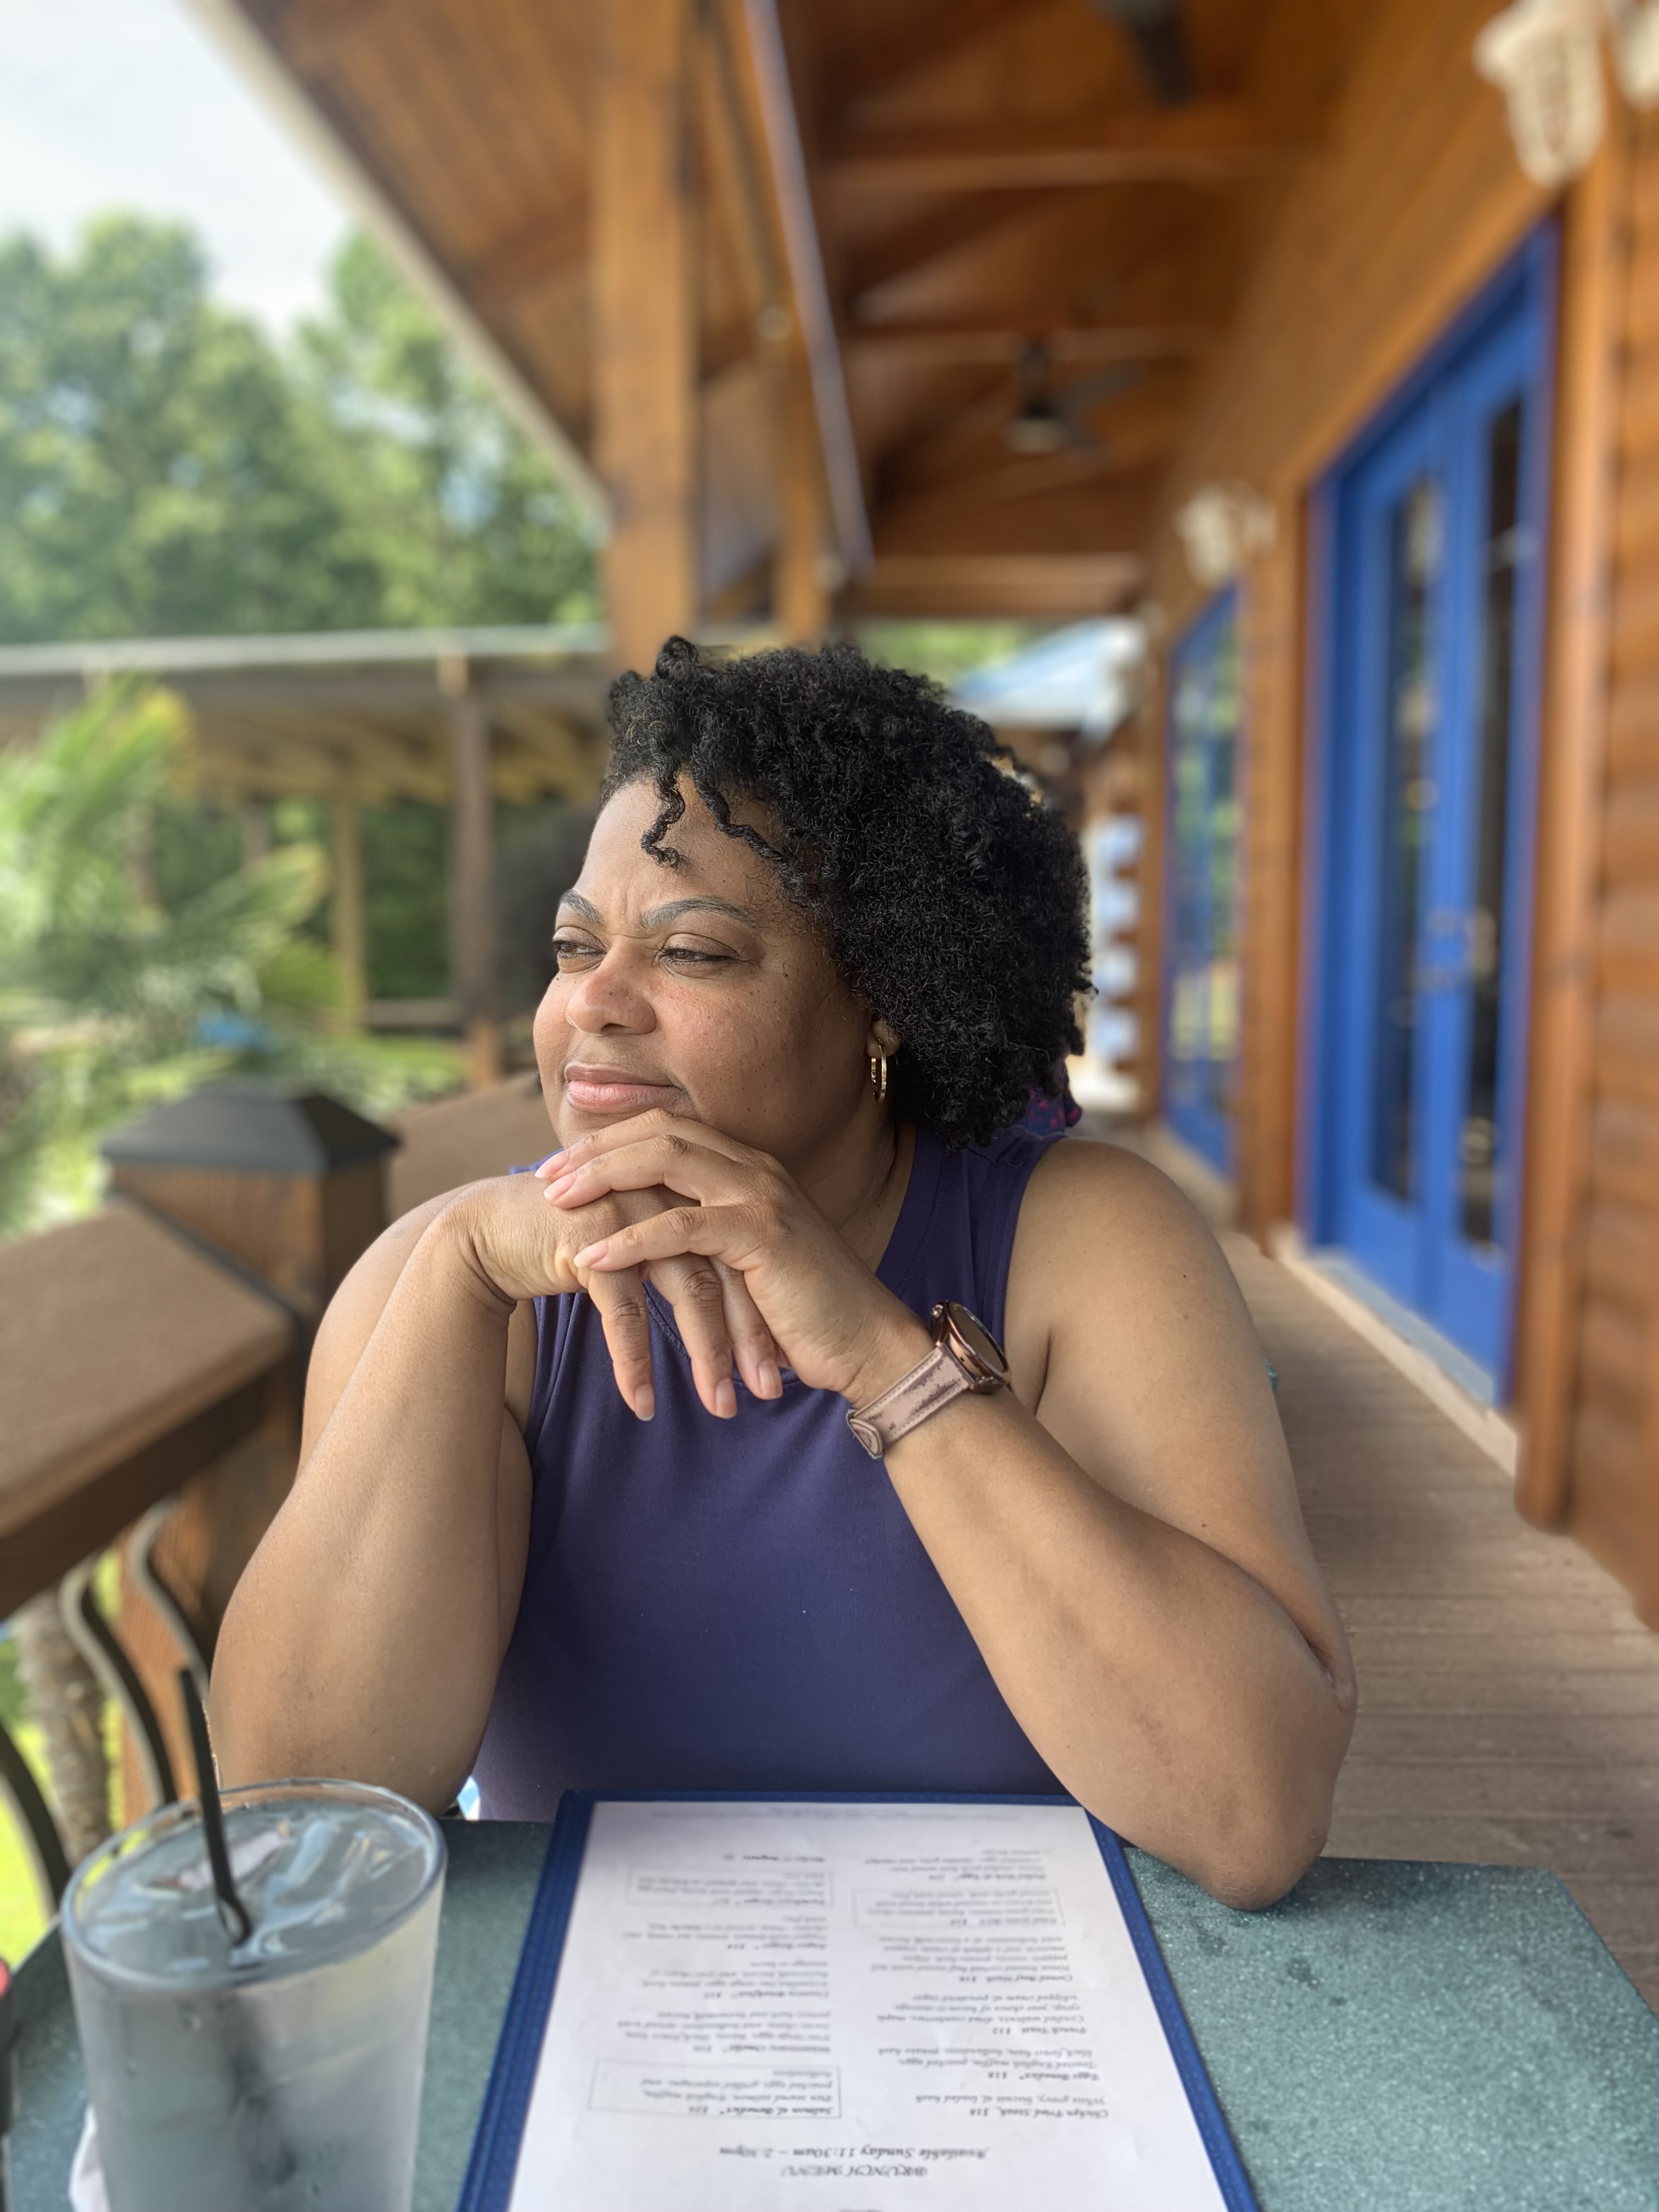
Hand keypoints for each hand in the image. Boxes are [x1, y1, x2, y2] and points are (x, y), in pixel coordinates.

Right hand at [446, 1169, 782, 1422]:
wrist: (494, 1230)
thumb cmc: (575, 1244)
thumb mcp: (642, 1249)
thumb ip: (685, 1262)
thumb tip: (734, 1314)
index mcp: (691, 1193)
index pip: (744, 1257)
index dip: (764, 1314)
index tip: (784, 1368)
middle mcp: (670, 1195)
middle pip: (727, 1271)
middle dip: (748, 1339)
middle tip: (765, 1393)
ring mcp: (632, 1212)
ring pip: (687, 1289)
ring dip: (706, 1355)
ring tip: (720, 1406)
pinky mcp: (591, 1238)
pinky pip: (624, 1309)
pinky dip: (635, 1360)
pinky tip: (644, 1403)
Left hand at [537, 1110, 929, 1405]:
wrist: (867, 1341)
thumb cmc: (805, 1311)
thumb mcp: (747, 1261)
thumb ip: (708, 1236)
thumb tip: (650, 1233)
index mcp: (751, 1168)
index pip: (670, 1127)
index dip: (612, 1136)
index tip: (563, 1157)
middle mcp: (756, 1169)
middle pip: (659, 1132)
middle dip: (596, 1150)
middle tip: (544, 1174)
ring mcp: (761, 1197)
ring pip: (665, 1163)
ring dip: (602, 1180)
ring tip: (555, 1204)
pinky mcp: (762, 1236)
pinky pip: (680, 1227)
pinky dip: (630, 1239)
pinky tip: (592, 1257)